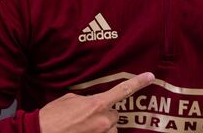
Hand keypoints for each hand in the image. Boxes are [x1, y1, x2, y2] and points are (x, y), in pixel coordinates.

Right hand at [39, 72, 154, 132]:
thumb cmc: (52, 117)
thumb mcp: (69, 99)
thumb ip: (86, 99)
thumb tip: (92, 102)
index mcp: (97, 104)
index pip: (122, 91)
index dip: (138, 82)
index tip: (150, 76)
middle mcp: (103, 120)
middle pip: (115, 114)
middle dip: (105, 114)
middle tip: (87, 116)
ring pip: (111, 128)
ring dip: (102, 127)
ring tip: (83, 126)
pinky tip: (84, 130)